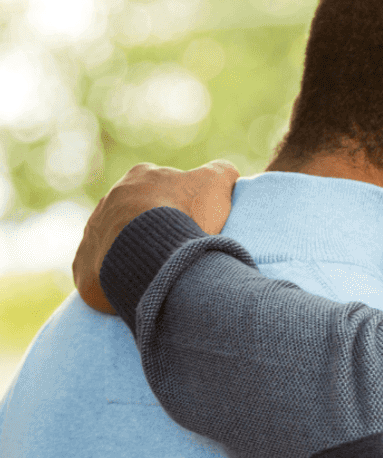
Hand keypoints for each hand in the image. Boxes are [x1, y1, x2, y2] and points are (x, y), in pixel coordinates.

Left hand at [74, 160, 239, 313]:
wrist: (146, 250)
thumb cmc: (182, 214)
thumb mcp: (215, 183)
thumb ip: (220, 172)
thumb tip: (223, 173)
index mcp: (140, 176)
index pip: (162, 186)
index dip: (181, 202)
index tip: (194, 220)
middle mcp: (110, 199)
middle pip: (138, 214)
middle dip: (155, 228)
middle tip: (179, 247)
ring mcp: (94, 231)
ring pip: (119, 241)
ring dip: (136, 252)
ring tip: (162, 269)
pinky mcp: (85, 264)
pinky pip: (103, 270)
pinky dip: (118, 277)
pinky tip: (139, 285)